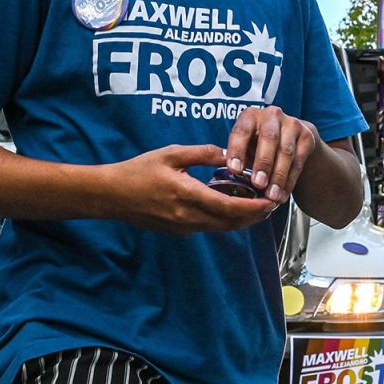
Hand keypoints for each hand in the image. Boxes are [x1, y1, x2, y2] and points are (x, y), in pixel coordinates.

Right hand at [105, 143, 276, 234]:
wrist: (111, 195)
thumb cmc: (138, 171)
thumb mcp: (170, 153)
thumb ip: (202, 153)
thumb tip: (229, 154)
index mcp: (187, 195)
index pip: (230, 208)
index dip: (254, 207)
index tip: (271, 201)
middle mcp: (187, 217)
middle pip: (230, 223)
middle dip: (254, 216)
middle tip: (272, 204)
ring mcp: (182, 227)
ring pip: (221, 228)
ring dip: (241, 220)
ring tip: (258, 207)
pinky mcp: (178, 230)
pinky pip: (208, 227)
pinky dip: (224, 220)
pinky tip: (231, 208)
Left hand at [224, 106, 318, 203]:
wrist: (290, 138)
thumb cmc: (258, 144)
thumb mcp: (245, 146)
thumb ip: (239, 158)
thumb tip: (232, 179)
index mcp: (250, 116)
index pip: (242, 131)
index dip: (237, 150)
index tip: (234, 170)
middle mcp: (271, 115)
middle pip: (269, 139)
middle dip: (263, 164)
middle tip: (258, 184)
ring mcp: (292, 124)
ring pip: (286, 152)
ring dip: (278, 177)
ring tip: (271, 196)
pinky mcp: (307, 137)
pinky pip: (298, 162)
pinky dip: (289, 181)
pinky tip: (282, 195)